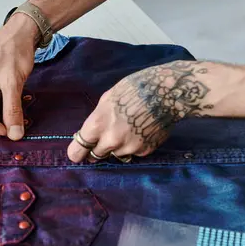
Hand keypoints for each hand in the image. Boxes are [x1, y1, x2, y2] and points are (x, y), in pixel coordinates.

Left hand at [68, 61, 215, 162]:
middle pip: (96, 155)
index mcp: (97, 125)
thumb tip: (90, 134)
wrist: (167, 92)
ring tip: (128, 129)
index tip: (78, 153)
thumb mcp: (107, 99)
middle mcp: (111, 140)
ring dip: (117, 147)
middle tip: (105, 137)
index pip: (78, 150)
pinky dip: (134, 146)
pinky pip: (133, 153)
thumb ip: (96, 119)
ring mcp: (128, 148)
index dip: (77, 152)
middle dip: (97, 149)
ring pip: (115, 154)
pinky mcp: (144, 151)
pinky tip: (141, 130)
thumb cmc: (133, 89)